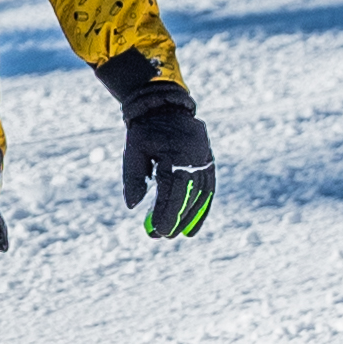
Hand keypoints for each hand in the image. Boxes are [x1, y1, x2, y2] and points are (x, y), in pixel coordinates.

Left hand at [97, 54, 214, 240]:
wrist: (165, 107)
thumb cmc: (145, 131)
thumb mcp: (133, 150)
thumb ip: (133, 178)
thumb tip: (134, 206)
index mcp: (176, 153)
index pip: (172, 189)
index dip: (166, 212)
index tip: (158, 231)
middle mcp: (195, 157)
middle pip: (188, 195)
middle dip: (177, 218)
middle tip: (163, 236)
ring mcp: (205, 158)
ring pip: (201, 194)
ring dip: (191, 217)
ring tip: (178, 235)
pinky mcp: (209, 161)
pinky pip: (208, 188)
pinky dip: (203, 208)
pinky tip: (194, 226)